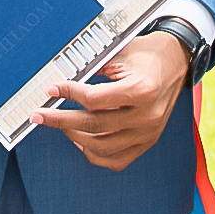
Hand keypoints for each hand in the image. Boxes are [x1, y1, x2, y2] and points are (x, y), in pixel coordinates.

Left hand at [27, 31, 188, 170]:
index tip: (51, 89)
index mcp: (141, 90)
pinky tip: (80, 139)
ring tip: (61, 124)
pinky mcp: (147, 142)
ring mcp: (148, 133)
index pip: (95, 100)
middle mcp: (147, 116)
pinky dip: (94, 153)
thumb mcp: (120, 53)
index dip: (69, 94)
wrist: (176, 61)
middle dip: (60, 120)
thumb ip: (93, 69)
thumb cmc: (145, 54)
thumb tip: (60, 83)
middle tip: (38, 115)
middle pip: (93, 125)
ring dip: (75, 137)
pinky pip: (116, 160)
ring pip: (101, 147)